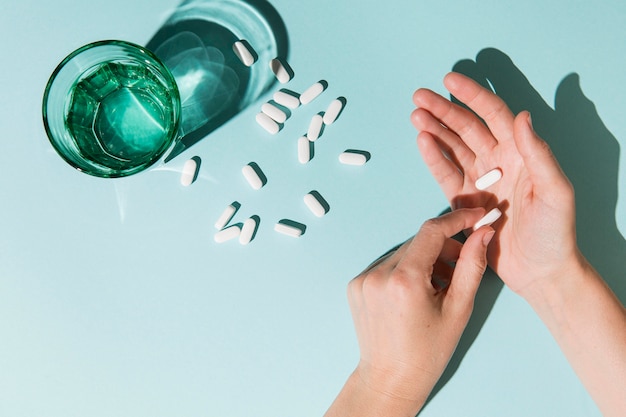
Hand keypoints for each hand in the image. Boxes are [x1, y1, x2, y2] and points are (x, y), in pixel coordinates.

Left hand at [345, 209, 493, 412]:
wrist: (391, 377)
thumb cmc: (427, 350)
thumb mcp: (459, 309)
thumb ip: (471, 266)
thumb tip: (483, 233)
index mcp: (404, 280)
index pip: (431, 231)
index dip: (456, 220)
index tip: (475, 217)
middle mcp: (378, 274)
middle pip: (417, 243)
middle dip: (443, 248)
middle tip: (460, 266)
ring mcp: (363, 279)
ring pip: (402, 253)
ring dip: (424, 260)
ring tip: (438, 286)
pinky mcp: (355, 285)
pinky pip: (387, 265)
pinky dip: (405, 270)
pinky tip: (416, 293)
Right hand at [411, 72, 582, 293]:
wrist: (540, 271)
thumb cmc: (555, 233)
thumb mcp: (555, 192)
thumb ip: (539, 154)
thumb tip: (523, 117)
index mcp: (521, 154)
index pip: (493, 115)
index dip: (472, 96)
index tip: (450, 80)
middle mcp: (498, 162)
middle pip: (466, 127)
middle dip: (443, 110)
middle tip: (419, 96)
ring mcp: (479, 181)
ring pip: (452, 147)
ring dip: (434, 130)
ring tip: (415, 116)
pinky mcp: (464, 201)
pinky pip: (446, 174)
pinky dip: (434, 158)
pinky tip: (422, 141)